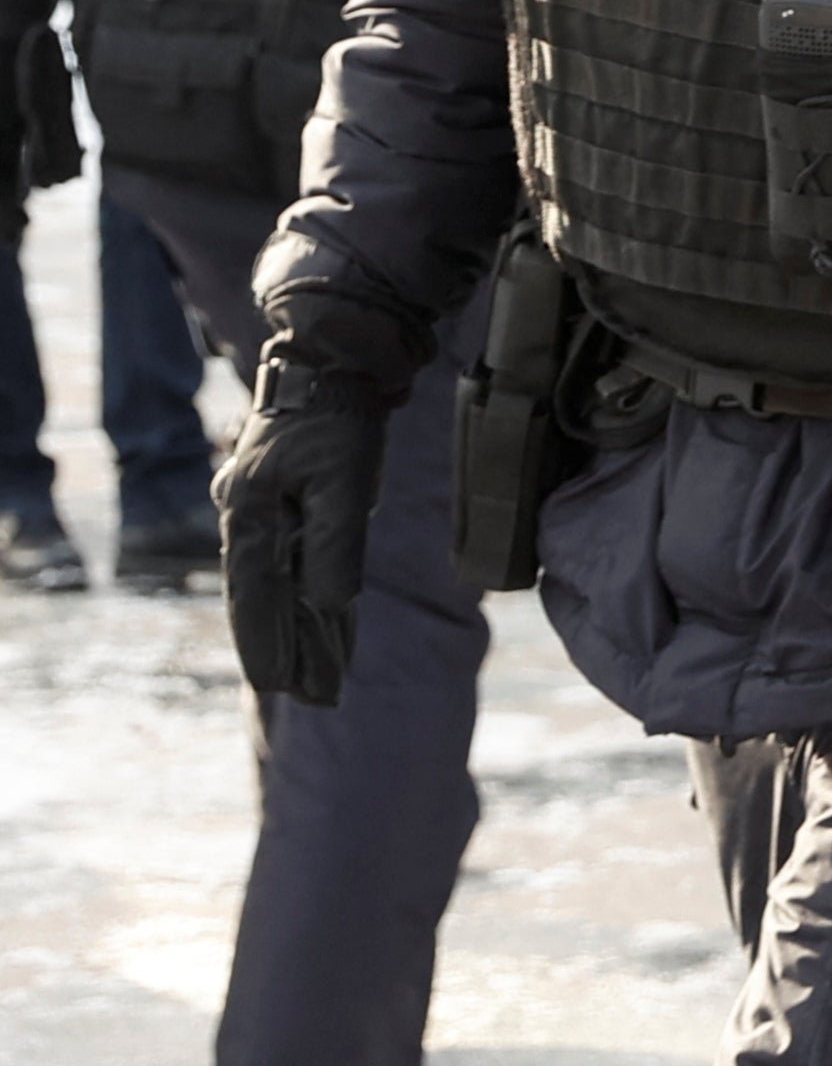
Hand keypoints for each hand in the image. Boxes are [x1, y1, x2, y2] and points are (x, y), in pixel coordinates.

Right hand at [219, 356, 387, 704]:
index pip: (257, 591)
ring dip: (306, 633)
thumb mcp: (344, 479)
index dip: (266, 640)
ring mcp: (269, 516)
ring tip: (326, 684)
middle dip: (289, 650)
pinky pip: (301, 566)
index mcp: (252, 513)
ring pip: (285, 587)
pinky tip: (332, 634)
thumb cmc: (337, 419)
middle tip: (314, 699)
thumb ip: (335, 543)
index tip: (277, 685)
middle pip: (269, 598)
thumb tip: (330, 605)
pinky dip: (316, 601)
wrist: (332, 366)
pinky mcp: (293, 511)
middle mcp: (251, 520)